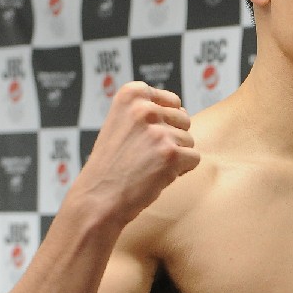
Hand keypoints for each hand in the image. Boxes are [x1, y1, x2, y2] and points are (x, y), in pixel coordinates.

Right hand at [73, 82, 200, 222]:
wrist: (98, 198)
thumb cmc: (111, 165)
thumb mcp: (120, 123)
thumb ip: (147, 111)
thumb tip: (184, 112)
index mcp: (131, 94)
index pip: (173, 102)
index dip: (163, 124)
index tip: (141, 139)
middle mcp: (145, 108)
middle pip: (183, 120)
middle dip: (171, 139)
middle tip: (145, 155)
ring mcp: (158, 132)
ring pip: (189, 141)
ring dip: (174, 156)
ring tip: (148, 166)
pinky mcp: (170, 154)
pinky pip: (194, 158)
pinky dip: (181, 170)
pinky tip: (157, 176)